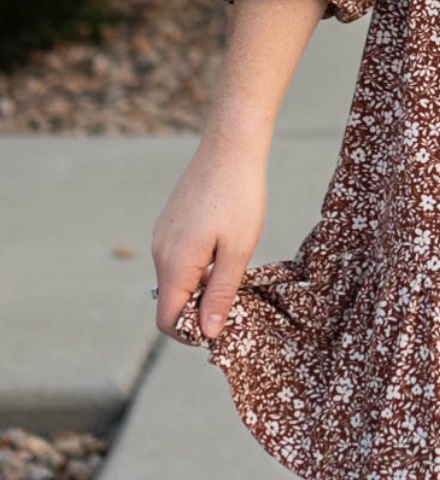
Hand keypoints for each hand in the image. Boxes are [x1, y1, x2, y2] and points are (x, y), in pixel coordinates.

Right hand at [151, 145, 266, 343]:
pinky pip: (178, 257)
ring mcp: (162, 235)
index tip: (223, 327)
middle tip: (237, 299)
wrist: (231, 146)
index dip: (192, 333)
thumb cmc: (240, 196)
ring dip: (201, 285)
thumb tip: (207, 334)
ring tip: (235, 268)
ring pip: (176, 278)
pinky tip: (225, 247)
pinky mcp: (170, 222)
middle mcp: (160, 251)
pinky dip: (198, 265)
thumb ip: (221, 294)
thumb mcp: (239, 250)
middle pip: (171, 300)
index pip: (167, 320)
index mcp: (175, 263)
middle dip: (199, 309)